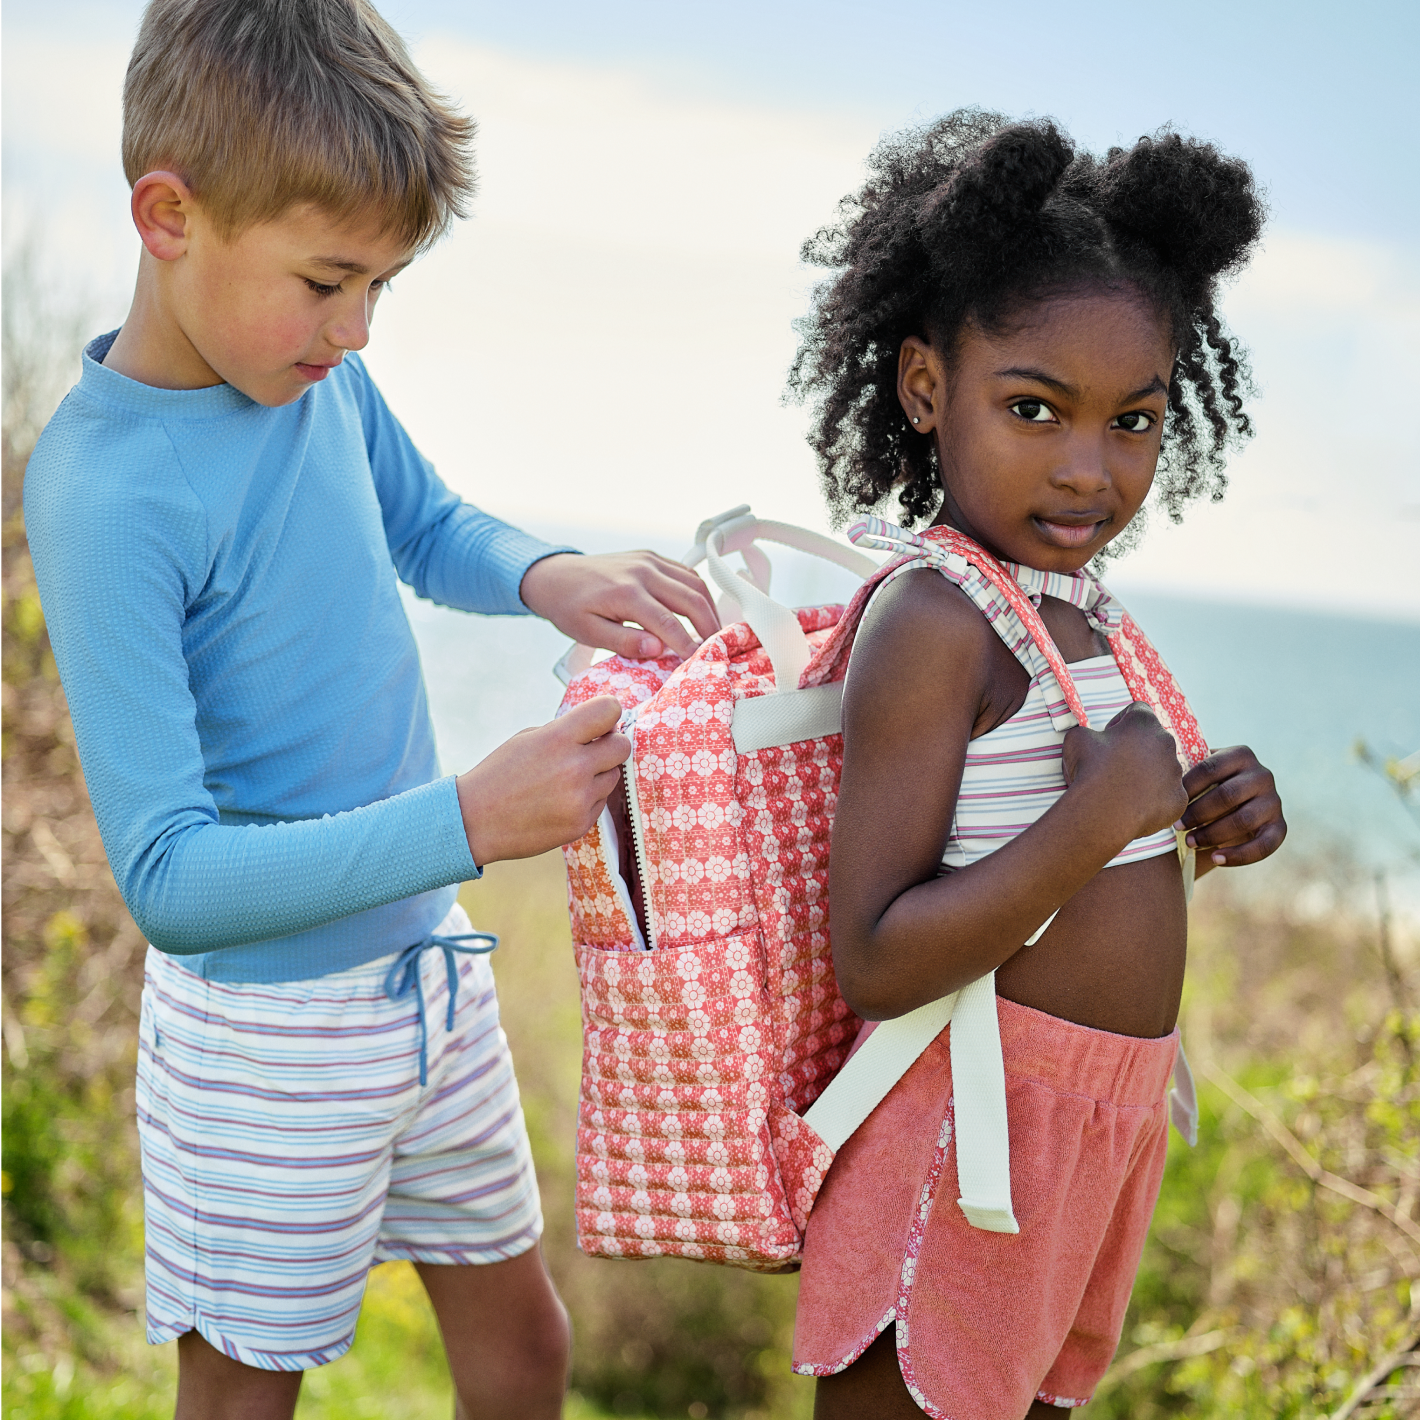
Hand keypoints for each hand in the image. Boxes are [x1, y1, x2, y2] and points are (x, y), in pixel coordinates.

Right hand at [456, 697, 628, 865]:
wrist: (475, 822)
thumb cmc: (500, 775)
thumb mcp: (528, 739)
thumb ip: (567, 732)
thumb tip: (604, 728)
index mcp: (557, 739)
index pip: (609, 710)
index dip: (608, 713)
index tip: (601, 721)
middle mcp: (574, 768)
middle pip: (622, 746)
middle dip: (611, 744)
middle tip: (593, 750)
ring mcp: (580, 799)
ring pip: (614, 776)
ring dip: (598, 774)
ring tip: (567, 780)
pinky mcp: (582, 824)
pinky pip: (601, 802)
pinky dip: (587, 798)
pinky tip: (560, 800)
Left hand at [520, 551, 718, 659]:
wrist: (555, 575)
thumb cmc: (569, 608)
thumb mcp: (589, 633)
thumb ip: (625, 642)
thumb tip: (658, 650)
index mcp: (626, 593)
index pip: (668, 622)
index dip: (688, 645)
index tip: (700, 662)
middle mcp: (642, 572)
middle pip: (691, 599)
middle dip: (709, 627)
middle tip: (717, 649)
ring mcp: (649, 560)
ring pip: (694, 583)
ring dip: (709, 609)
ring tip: (713, 633)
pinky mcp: (651, 557)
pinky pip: (685, 573)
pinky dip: (698, 592)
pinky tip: (701, 611)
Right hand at [1062, 702, 1187, 841]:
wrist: (1101, 813)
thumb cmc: (1089, 771)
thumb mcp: (1076, 739)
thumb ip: (1089, 732)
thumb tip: (1092, 739)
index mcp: (1144, 723)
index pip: (1137, 711)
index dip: (1120, 723)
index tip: (1108, 738)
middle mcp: (1166, 744)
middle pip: (1153, 741)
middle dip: (1136, 750)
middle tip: (1114, 766)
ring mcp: (1175, 773)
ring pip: (1162, 768)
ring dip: (1146, 774)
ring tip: (1122, 789)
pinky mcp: (1178, 799)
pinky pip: (1167, 795)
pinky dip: (1152, 799)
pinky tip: (1133, 805)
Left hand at [1179, 745, 1285, 869]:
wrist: (1234, 805)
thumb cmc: (1205, 786)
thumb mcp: (1199, 773)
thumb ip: (1185, 768)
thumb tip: (1156, 774)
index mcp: (1240, 754)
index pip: (1209, 769)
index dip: (1187, 788)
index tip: (1167, 804)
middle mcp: (1262, 775)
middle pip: (1227, 795)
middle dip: (1198, 813)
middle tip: (1176, 826)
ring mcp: (1274, 801)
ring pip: (1243, 820)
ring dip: (1212, 834)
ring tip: (1190, 842)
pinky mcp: (1279, 826)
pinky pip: (1263, 845)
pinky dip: (1238, 855)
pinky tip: (1215, 859)